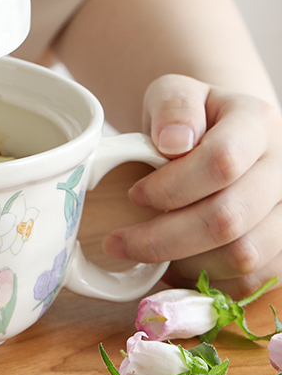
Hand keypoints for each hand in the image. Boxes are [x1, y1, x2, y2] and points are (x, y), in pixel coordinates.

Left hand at [102, 74, 281, 298]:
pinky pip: (251, 280)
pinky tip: (174, 264)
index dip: (170, 187)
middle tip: (117, 241)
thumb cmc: (191, 118)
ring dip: (182, 262)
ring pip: (243, 255)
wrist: (223, 135)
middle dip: (162, 237)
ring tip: (144, 251)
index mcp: (257, 123)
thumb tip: (173, 142)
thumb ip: (173, 107)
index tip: (133, 193)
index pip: (221, 162)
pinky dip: (206, 280)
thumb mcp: (173, 93)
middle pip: (228, 218)